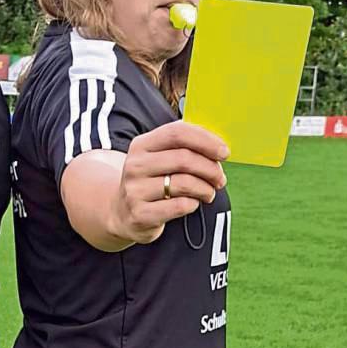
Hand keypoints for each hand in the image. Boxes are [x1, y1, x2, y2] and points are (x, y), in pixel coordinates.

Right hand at [118, 120, 228, 243]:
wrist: (122, 212)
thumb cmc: (152, 181)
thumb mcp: (158, 158)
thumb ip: (183, 146)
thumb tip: (218, 143)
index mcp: (141, 145)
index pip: (177, 133)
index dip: (206, 140)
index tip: (224, 152)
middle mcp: (135, 165)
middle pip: (184, 159)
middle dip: (211, 169)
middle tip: (220, 178)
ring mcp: (135, 190)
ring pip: (185, 183)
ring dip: (206, 189)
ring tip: (209, 193)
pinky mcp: (140, 214)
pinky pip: (180, 206)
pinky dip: (194, 204)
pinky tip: (192, 203)